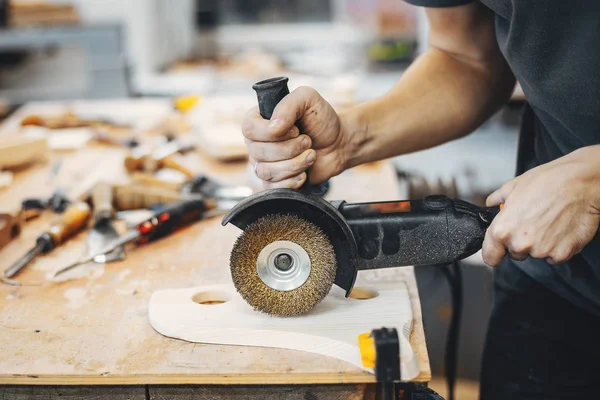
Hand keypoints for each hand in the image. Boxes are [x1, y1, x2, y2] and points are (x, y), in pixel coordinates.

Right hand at [242, 87, 347, 188]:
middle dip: (289, 148)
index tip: (295, 129)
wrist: (338, 145)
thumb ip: (288, 105)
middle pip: (257, 152)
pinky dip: (293, 181)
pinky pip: (273, 188)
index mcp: (259, 120)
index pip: (249, 129)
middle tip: (307, 141)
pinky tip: (304, 173)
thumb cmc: (321, 121)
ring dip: (294, 164)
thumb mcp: (307, 99)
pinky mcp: (274, 183)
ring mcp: (264, 164)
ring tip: (310, 154)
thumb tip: (273, 128)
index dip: (270, 132)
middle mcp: (257, 143)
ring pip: (266, 171)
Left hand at [483, 146, 599, 265]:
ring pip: (535, 254)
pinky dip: (558, 246)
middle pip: (515, 254)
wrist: (580, 183)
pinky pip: (554, 256)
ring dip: (540, 244)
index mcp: (502, 230)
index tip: (498, 250)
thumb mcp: (513, 186)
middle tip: (532, 222)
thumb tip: (491, 204)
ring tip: (549, 221)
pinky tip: (561, 228)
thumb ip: (496, 199)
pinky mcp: (562, 254)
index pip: (490, 257)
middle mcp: (520, 244)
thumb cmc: (547, 182)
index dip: (494, 252)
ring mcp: (542, 251)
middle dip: (520, 242)